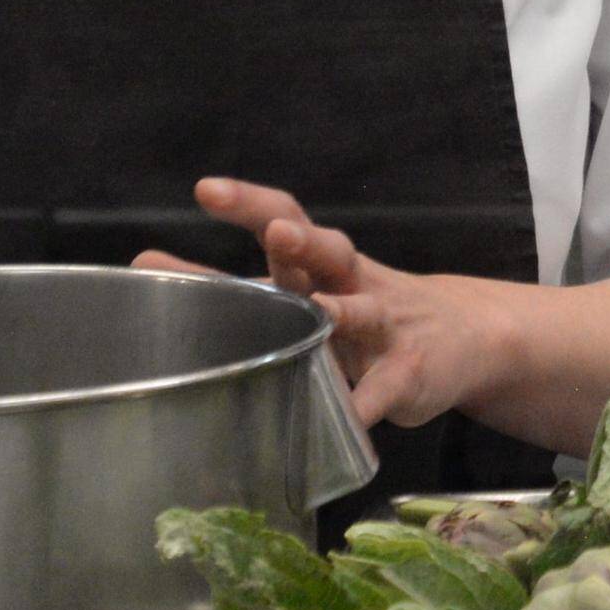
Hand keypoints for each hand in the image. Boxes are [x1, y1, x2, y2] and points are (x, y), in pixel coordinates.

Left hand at [136, 178, 509, 429]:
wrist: (465, 337)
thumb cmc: (363, 312)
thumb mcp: (309, 293)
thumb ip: (237, 291)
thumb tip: (144, 272)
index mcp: (318, 264)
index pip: (284, 217)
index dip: (247, 202)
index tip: (206, 190)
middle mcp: (350, 284)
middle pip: (326, 250)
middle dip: (301, 241)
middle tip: (275, 230)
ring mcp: (384, 326)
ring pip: (363, 310)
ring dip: (342, 312)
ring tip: (322, 313)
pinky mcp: (408, 372)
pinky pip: (384, 389)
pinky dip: (366, 404)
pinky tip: (352, 419)